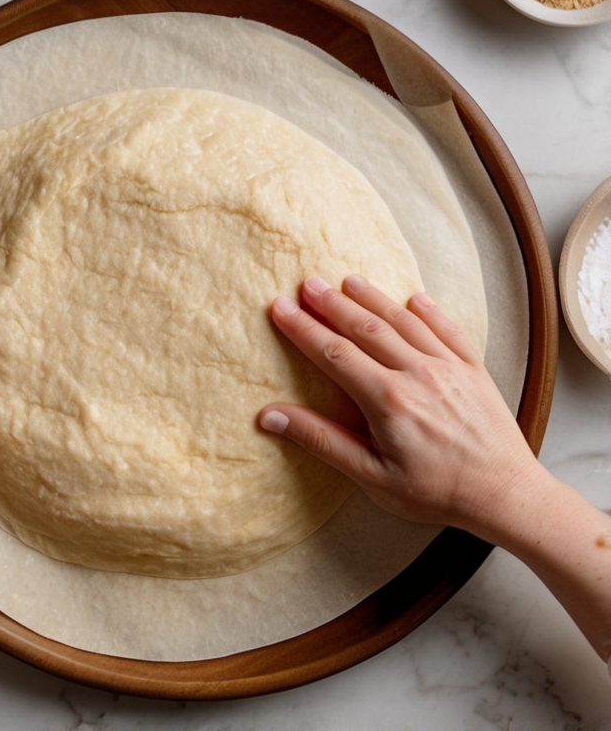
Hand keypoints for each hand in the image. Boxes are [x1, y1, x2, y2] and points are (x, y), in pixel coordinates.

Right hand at [258, 274, 540, 535]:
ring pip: (403, 321)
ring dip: (373, 299)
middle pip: (365, 328)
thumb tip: (270, 417)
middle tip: (307, 283)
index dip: (303, 328)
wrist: (505, 495)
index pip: (333, 353)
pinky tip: (414, 298)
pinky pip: (447, 330)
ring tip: (348, 281)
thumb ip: (320, 439)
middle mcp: (417, 373)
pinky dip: (429, 311)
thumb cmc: (435, 492)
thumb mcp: (370, 475)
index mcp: (387, 399)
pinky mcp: (473, 370)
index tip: (280, 307)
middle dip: (332, 304)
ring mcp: (448, 367)